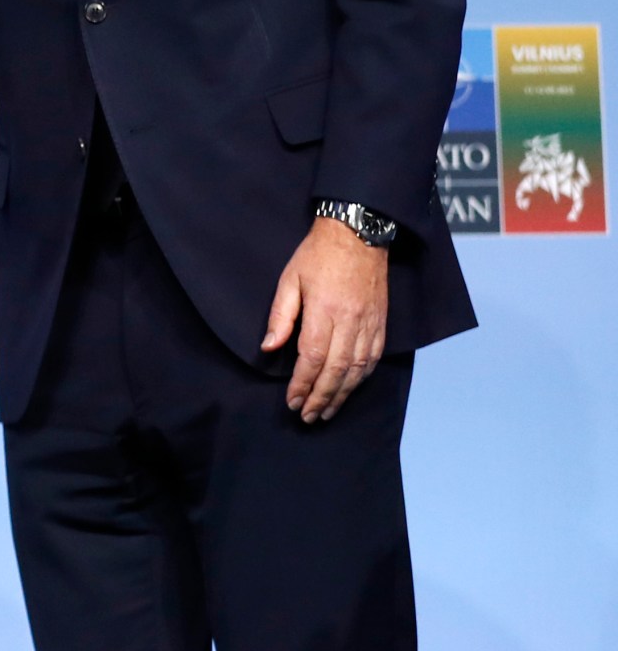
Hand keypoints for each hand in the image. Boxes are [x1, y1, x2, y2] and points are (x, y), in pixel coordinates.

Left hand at [261, 217, 389, 422]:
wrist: (358, 234)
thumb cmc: (318, 255)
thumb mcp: (289, 280)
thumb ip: (280, 316)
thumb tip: (269, 348)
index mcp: (325, 311)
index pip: (312, 358)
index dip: (302, 384)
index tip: (291, 401)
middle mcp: (351, 322)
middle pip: (337, 371)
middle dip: (320, 397)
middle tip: (307, 416)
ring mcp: (369, 324)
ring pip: (357, 369)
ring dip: (342, 395)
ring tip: (326, 411)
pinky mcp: (381, 323)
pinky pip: (374, 358)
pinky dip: (361, 378)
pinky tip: (350, 389)